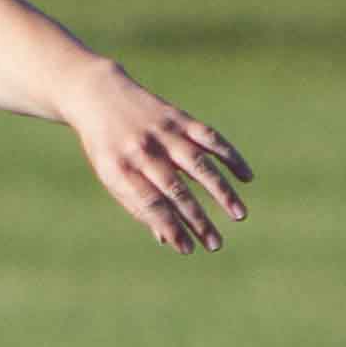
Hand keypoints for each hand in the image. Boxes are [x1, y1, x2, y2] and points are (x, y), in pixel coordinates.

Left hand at [64, 65, 252, 254]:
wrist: (99, 97)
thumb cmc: (107, 148)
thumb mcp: (112, 177)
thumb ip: (139, 205)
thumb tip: (168, 238)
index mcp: (120, 170)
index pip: (150, 204)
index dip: (170, 227)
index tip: (187, 249)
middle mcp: (142, 151)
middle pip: (176, 190)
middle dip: (198, 220)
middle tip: (216, 245)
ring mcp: (163, 133)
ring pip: (200, 165)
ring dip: (222, 192)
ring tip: (240, 215)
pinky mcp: (180, 118)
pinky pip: (211, 138)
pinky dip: (231, 157)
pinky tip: (246, 177)